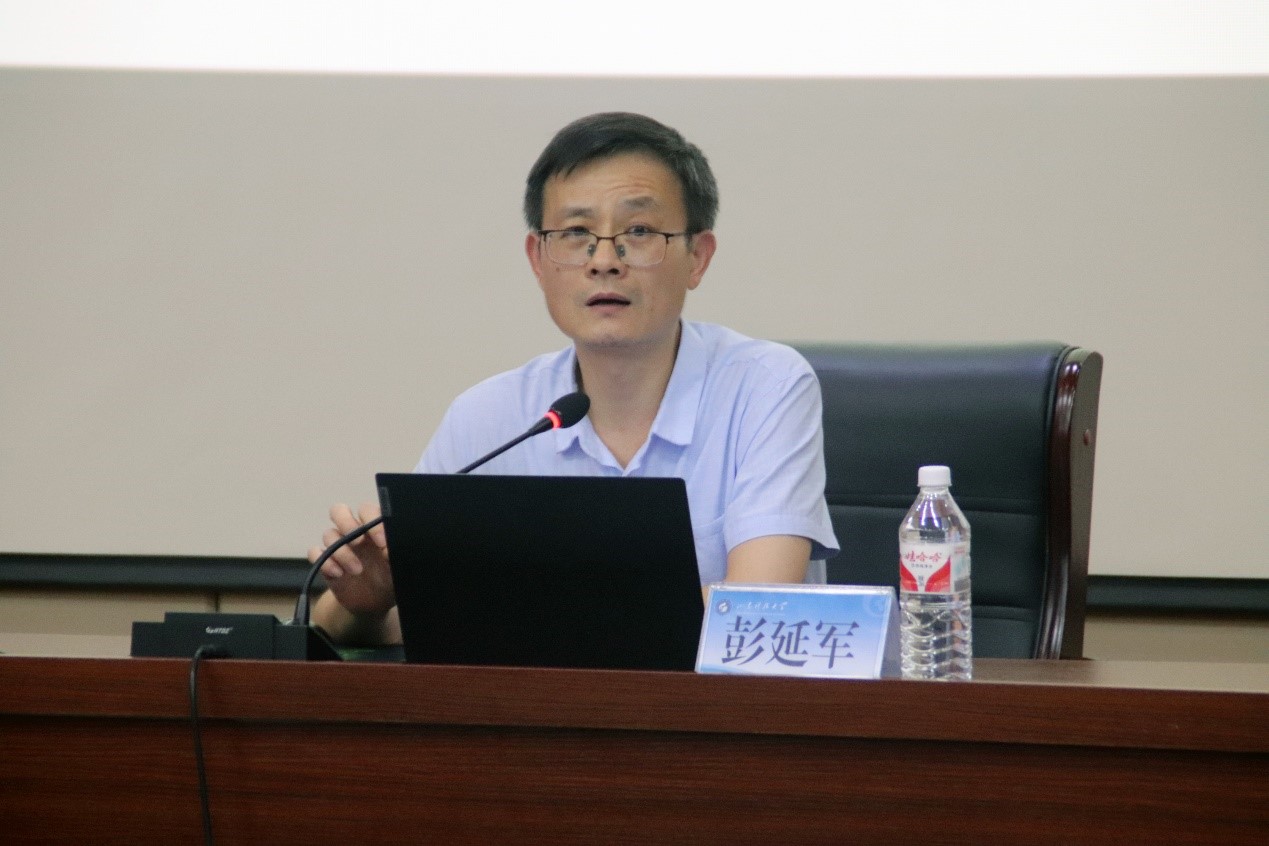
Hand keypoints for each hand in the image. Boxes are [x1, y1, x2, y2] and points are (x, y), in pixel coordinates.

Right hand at [307, 501, 395, 617]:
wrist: (375, 603)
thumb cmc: (389, 578)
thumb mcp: (397, 567)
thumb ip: (394, 554)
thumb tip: (386, 548)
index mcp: (372, 528)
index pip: (366, 511)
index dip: (372, 521)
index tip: (382, 542)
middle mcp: (353, 533)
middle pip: (339, 511)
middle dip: (346, 522)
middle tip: (358, 542)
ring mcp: (338, 547)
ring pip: (328, 534)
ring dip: (342, 552)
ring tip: (357, 570)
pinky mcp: (326, 563)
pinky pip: (315, 553)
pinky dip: (324, 561)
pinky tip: (338, 574)